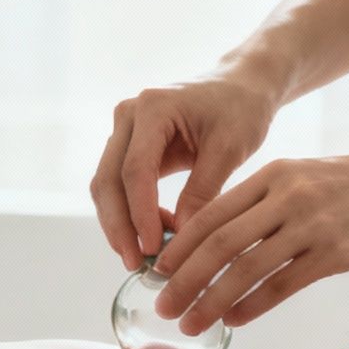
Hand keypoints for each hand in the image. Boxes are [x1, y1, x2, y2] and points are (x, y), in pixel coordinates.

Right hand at [89, 71, 281, 270]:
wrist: (240, 86)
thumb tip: (180, 238)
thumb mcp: (229, 149)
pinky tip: (154, 235)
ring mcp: (124, 130)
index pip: (135, 170)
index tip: (152, 248)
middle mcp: (128, 116)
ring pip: (107, 186)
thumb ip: (203, 191)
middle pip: (109, 180)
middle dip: (119, 226)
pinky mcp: (129, 146)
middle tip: (136, 262)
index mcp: (152, 109)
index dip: (140, 214)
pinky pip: (120, 186)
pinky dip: (131, 213)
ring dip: (120, 224)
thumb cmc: (240, 109)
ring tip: (144, 256)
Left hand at [150, 148, 348, 334]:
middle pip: (219, 243)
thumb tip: (220, 239)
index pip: (212, 213)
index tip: (157, 271)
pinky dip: (252, 305)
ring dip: (210, 300)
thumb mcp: (301, 177)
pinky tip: (234, 320)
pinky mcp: (335, 252)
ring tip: (190, 324)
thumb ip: (262, 202)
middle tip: (162, 307)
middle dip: (184, 279)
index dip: (181, 246)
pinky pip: (282, 284)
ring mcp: (311, 225)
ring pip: (246, 268)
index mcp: (272, 176)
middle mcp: (286, 197)